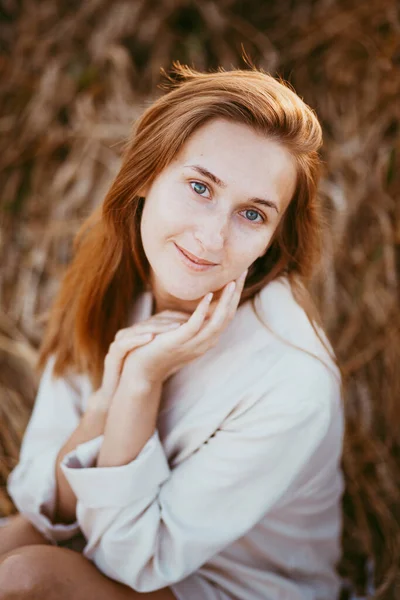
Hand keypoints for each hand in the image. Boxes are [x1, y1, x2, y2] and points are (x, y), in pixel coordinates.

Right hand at [92, 310, 190, 409]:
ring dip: (156, 327)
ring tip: (174, 327)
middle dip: (170, 320)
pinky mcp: (112, 355)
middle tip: (188, 320)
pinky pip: (123, 344)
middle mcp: (130, 334)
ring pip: (138, 329)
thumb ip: (172, 346)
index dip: (178, 316)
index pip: (161, 318)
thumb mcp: (159, 358)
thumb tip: (197, 338)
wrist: (119, 395)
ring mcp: (120, 343)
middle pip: (151, 321)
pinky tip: (150, 338)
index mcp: (142, 332)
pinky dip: (136, 339)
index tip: (195, 317)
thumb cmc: (141, 375)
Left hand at [115, 269, 247, 390]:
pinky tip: (208, 296)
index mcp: (206, 338)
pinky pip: (195, 325)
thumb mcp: (179, 328)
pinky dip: (203, 310)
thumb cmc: (158, 345)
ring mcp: (193, 344)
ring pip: (217, 321)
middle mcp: (205, 342)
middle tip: (243, 272)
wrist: (142, 369)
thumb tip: (197, 300)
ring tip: (231, 282)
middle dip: (235, 294)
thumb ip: (190, 317)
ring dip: (225, 301)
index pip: (227, 314)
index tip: (240, 274)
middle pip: (227, 315)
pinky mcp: (179, 342)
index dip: (235, 295)